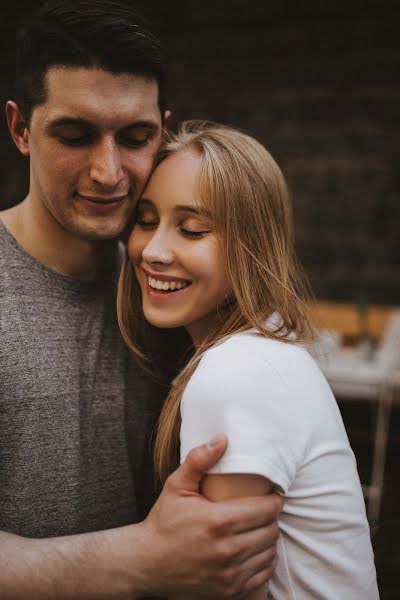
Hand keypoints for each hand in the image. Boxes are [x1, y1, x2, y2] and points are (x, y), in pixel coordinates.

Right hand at [140, 435, 280, 598]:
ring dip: (268, 540)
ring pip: (269, 553)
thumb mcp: (176, 485)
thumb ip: (199, 460)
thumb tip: (222, 439)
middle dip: (270, 518)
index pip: (266, 509)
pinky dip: (263, 562)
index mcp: (218, 521)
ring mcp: (230, 574)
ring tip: (258, 529)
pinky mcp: (229, 592)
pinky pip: (263, 575)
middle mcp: (228, 550)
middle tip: (262, 510)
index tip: (271, 495)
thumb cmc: (163, 522)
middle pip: (271, 531)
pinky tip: (252, 550)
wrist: (146, 563)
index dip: (273, 500)